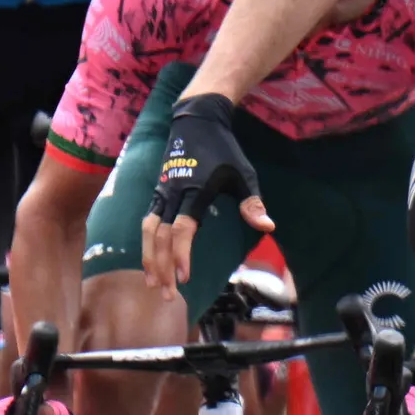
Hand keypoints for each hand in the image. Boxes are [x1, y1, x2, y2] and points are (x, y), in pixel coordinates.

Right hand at [148, 94, 261, 288]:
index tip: (184, 278)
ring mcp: (161, 191)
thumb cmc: (224, 149)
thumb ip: (252, 202)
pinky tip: (150, 262)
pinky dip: (146, 244)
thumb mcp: (244, 173)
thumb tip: (268, 227)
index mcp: (195, 190)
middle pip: (160, 236)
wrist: (196, 119)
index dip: (182, 254)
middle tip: (168, 294)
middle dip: (162, 267)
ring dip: (148, 259)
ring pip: (148, 230)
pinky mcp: (157, 190)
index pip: (183, 228)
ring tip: (152, 284)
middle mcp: (173, 192)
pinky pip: (147, 221)